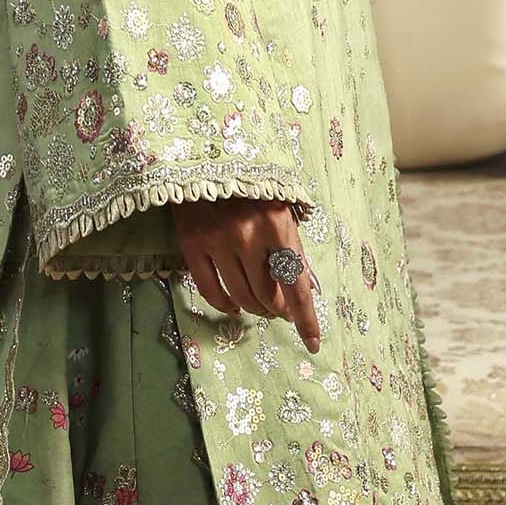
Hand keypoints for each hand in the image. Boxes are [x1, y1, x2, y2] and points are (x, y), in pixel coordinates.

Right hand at [173, 197, 321, 353]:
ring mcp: (218, 240)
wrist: (206, 161)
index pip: (297, 285)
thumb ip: (290, 248)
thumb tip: (298, 291)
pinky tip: (234, 305)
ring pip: (242, 297)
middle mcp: (249, 234)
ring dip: (254, 308)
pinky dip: (226, 305)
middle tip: (278, 309)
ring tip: (259, 305)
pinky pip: (211, 291)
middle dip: (277, 309)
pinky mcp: (193, 244)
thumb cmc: (253, 187)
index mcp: (279, 224)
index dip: (305, 319)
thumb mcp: (282, 210)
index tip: (312, 343)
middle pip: (267, 296)